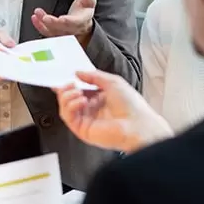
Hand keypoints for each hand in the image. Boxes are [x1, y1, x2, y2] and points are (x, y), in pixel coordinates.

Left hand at [31, 0, 95, 43]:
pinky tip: (34, 18)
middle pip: (63, 29)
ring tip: (37, 14)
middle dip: (53, 23)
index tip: (61, 19)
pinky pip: (47, 33)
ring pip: (53, 32)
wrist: (82, 23)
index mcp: (82, 21)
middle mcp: (73, 30)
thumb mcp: (89, 1)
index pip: (75, 23)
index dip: (68, 21)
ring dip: (43, 24)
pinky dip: (39, 26)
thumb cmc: (84, 11)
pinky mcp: (56, 34)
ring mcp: (64, 33)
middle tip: (44, 17)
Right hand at [56, 71, 172, 152]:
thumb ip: (93, 76)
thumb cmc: (131, 105)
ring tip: (77, 92)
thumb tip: (78, 73)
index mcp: (99, 98)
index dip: (70, 83)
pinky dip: (70, 106)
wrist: (137, 125)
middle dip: (66, 89)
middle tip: (70, 83)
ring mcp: (86, 120)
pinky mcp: (83, 130)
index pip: (79, 89)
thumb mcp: (112, 82)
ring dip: (67, 97)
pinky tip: (81, 100)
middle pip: (69, 98)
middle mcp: (91, 109)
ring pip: (65, 108)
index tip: (65, 77)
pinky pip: (68, 117)